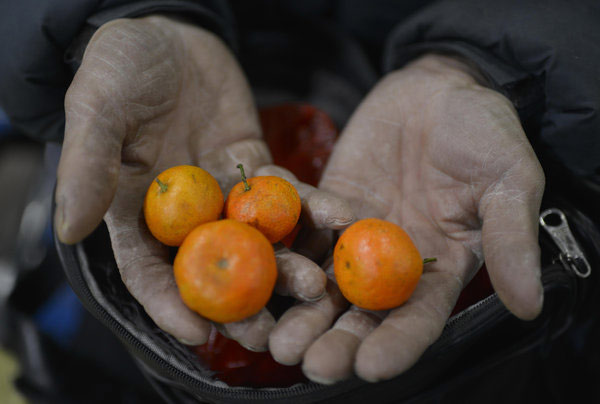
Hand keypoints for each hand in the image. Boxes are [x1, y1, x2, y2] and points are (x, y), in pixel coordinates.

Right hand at [54, 16, 352, 348]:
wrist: (171, 34)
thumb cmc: (121, 66)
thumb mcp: (98, 106)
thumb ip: (87, 164)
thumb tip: (70, 228)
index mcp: (135, 211)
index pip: (148, 271)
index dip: (169, 305)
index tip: (197, 333)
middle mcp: (182, 214)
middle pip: (211, 270)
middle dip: (238, 303)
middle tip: (268, 332)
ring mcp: (223, 194)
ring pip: (255, 241)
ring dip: (284, 266)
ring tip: (313, 287)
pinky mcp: (256, 169)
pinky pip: (285, 195)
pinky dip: (309, 209)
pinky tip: (336, 220)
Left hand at [268, 54, 544, 381]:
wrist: (438, 88)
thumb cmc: (484, 133)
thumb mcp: (509, 180)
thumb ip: (510, 238)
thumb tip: (529, 306)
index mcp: (439, 269)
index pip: (417, 318)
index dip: (395, 345)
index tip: (370, 367)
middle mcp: (391, 263)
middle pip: (360, 311)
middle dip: (334, 339)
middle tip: (306, 363)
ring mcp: (355, 235)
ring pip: (323, 281)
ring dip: (299, 310)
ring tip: (274, 338)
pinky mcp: (328, 203)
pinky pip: (302, 227)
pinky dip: (283, 244)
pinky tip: (259, 263)